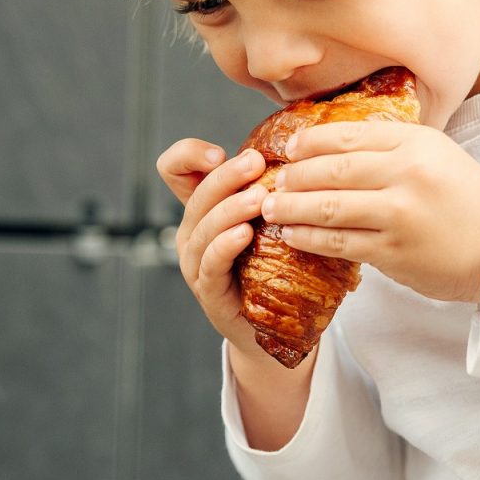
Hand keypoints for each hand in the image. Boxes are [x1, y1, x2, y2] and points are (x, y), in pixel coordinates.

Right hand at [156, 139, 273, 361]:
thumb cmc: (274, 265)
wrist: (273, 325)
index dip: (188, 155)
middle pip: (197, 194)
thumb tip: (306, 154)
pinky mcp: (208, 291)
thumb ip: (276, 190)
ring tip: (259, 198)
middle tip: (256, 163)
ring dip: (231, 208)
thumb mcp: (272, 219)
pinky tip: (245, 234)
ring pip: (204, 227)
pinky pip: (211, 263)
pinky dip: (225, 245)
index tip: (218, 153)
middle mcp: (192, 231)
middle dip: (227, 175)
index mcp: (203, 208)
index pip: (174, 170)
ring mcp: (195, 262)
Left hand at [259, 121, 479, 303]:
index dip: (312, 141)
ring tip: (271, 208)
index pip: (351, 134)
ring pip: (330, 206)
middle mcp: (407, 174)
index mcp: (417, 143)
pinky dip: (309, 237)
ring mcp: (400, 214)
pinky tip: (293, 234)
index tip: (290, 148)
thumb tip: (333, 144)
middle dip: (295, 175)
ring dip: (293, 206)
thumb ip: (392, 147)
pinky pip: (339, 242)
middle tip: (273, 181)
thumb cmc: (466, 199)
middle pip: (334, 169)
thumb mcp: (437, 155)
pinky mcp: (394, 252)